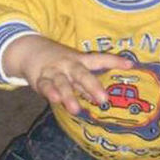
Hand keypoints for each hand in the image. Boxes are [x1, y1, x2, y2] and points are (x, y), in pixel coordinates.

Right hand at [3, 36, 131, 113]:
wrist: (30, 50)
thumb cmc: (59, 64)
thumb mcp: (74, 71)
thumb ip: (86, 85)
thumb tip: (104, 99)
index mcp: (80, 61)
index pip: (99, 60)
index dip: (114, 61)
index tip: (130, 64)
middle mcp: (68, 65)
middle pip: (82, 74)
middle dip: (92, 86)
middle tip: (104, 99)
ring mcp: (54, 71)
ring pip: (62, 83)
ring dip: (69, 96)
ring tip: (76, 109)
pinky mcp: (39, 79)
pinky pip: (45, 86)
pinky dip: (49, 93)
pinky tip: (55, 100)